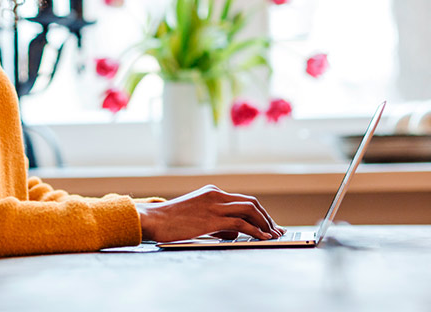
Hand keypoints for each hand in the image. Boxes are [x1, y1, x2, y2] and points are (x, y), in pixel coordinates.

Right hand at [134, 184, 284, 241]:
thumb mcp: (196, 215)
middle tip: (276, 230)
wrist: (154, 219)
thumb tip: (233, 232)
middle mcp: (216, 195)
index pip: (242, 200)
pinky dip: (256, 230)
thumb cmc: (171, 221)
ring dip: (265, 223)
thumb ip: (216, 220)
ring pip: (250, 210)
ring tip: (273, 235)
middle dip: (266, 217)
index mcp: (212, 192)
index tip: (269, 223)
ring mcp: (215, 206)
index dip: (259, 212)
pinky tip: (262, 237)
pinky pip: (241, 223)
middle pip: (251, 202)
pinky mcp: (212, 219)